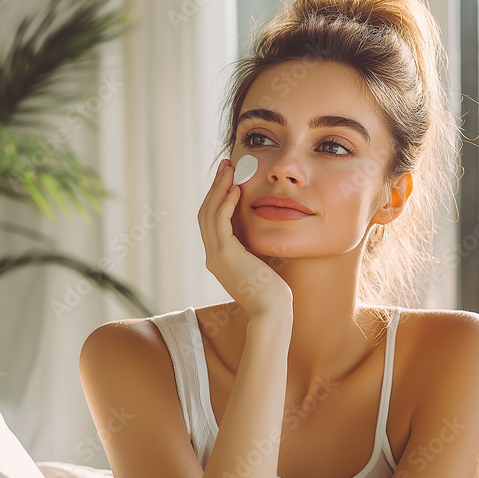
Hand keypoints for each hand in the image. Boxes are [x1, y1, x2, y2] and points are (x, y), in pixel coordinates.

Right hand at [198, 158, 292, 319]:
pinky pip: (220, 222)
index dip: (217, 197)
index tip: (228, 178)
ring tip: (230, 169)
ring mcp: (216, 256)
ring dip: (219, 188)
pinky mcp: (225, 255)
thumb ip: (254, 249)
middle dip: (215, 187)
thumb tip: (261, 231)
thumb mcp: (260, 265)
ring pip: (210, 214)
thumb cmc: (272, 292)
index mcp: (218, 259)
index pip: (211, 221)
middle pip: (205, 213)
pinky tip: (236, 189)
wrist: (271, 312)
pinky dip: (226, 203)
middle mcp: (212, 256)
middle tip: (225, 165)